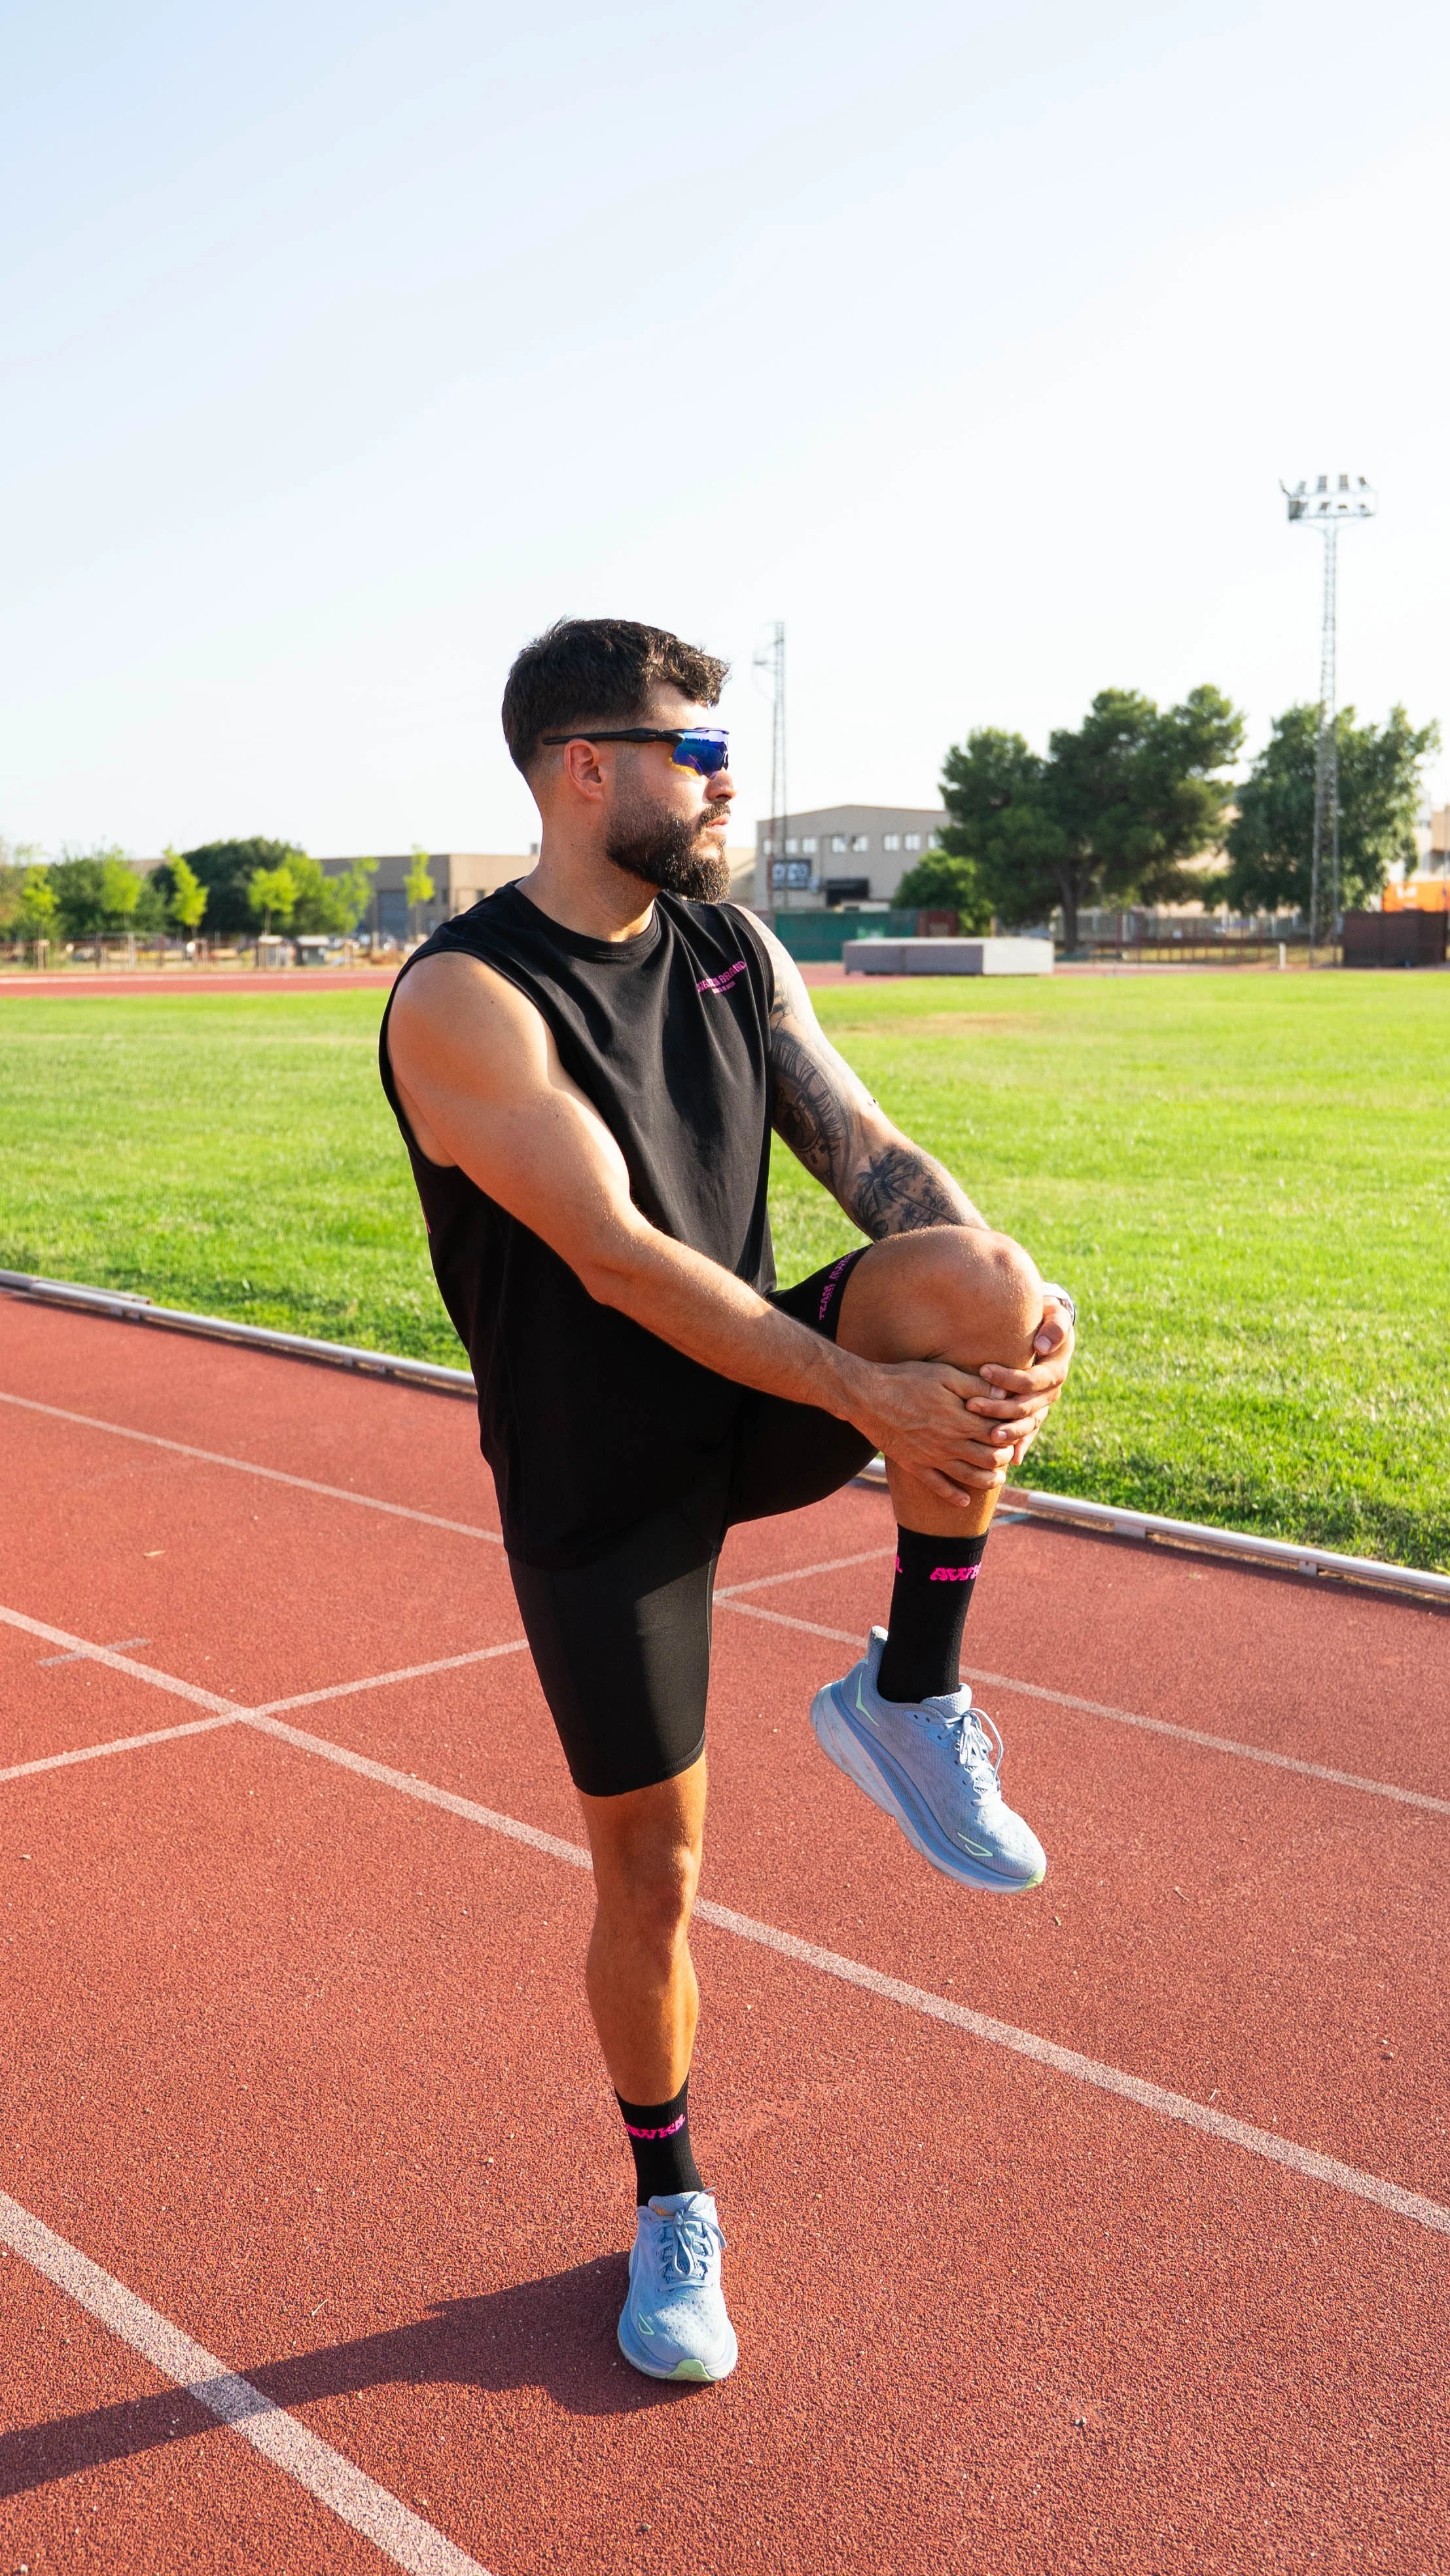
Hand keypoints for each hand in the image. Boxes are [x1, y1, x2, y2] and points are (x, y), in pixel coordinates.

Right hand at [849, 1358, 1029, 1504]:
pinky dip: (954, 1496)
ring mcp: (932, 1458)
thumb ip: (975, 1385)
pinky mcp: (915, 1466)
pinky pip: (938, 1487)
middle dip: (1003, 1457)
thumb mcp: (943, 1374)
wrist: (867, 1398)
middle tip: (1008, 1453)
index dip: (1010, 1432)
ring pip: (969, 1477)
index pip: (997, 1433)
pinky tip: (964, 1501)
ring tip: (997, 1478)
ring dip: (988, 1480)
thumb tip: (1004, 1392)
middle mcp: (950, 1443)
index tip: (1013, 1428)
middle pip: (989, 1458)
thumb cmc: (906, 1380)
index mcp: (961, 1419)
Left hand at [969, 1296, 1074, 1467]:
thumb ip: (1056, 1327)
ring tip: (988, 1437)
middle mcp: (1051, 1393)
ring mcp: (1043, 1405)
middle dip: (999, 1408)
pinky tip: (1011, 1459)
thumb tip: (1043, 1346)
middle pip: (1026, 1406)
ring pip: (1028, 1424)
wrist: (1051, 1333)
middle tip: (972, 1406)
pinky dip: (1021, 1445)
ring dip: (1009, 1431)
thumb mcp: (1056, 1316)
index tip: (983, 1370)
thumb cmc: (1049, 1319)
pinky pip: (1030, 1432)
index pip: (1031, 1380)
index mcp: (1055, 1372)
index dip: (1009, 1378)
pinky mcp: (1035, 1413)